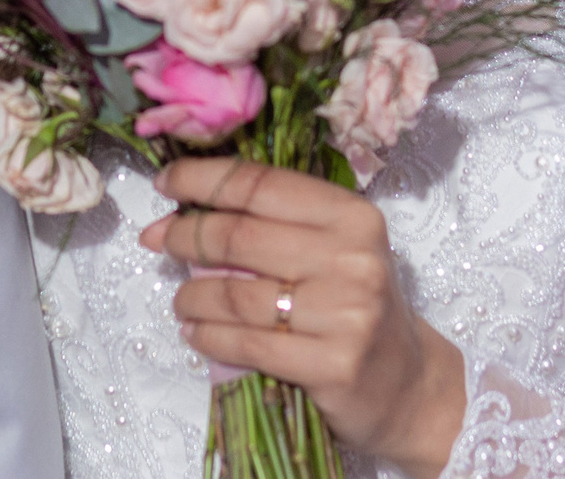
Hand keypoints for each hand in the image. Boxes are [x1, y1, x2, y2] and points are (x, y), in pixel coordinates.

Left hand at [141, 158, 467, 478]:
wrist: (407, 385)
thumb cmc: (356, 306)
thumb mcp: (333, 250)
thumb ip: (273, 226)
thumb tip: (179, 213)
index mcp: (352, 215)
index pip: (260, 183)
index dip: (202, 179)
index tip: (165, 182)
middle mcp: (353, 258)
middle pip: (239, 236)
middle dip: (185, 236)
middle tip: (158, 240)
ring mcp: (345, 314)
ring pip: (234, 294)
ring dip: (191, 296)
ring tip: (182, 300)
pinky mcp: (332, 365)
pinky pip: (245, 343)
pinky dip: (208, 336)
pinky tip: (197, 333)